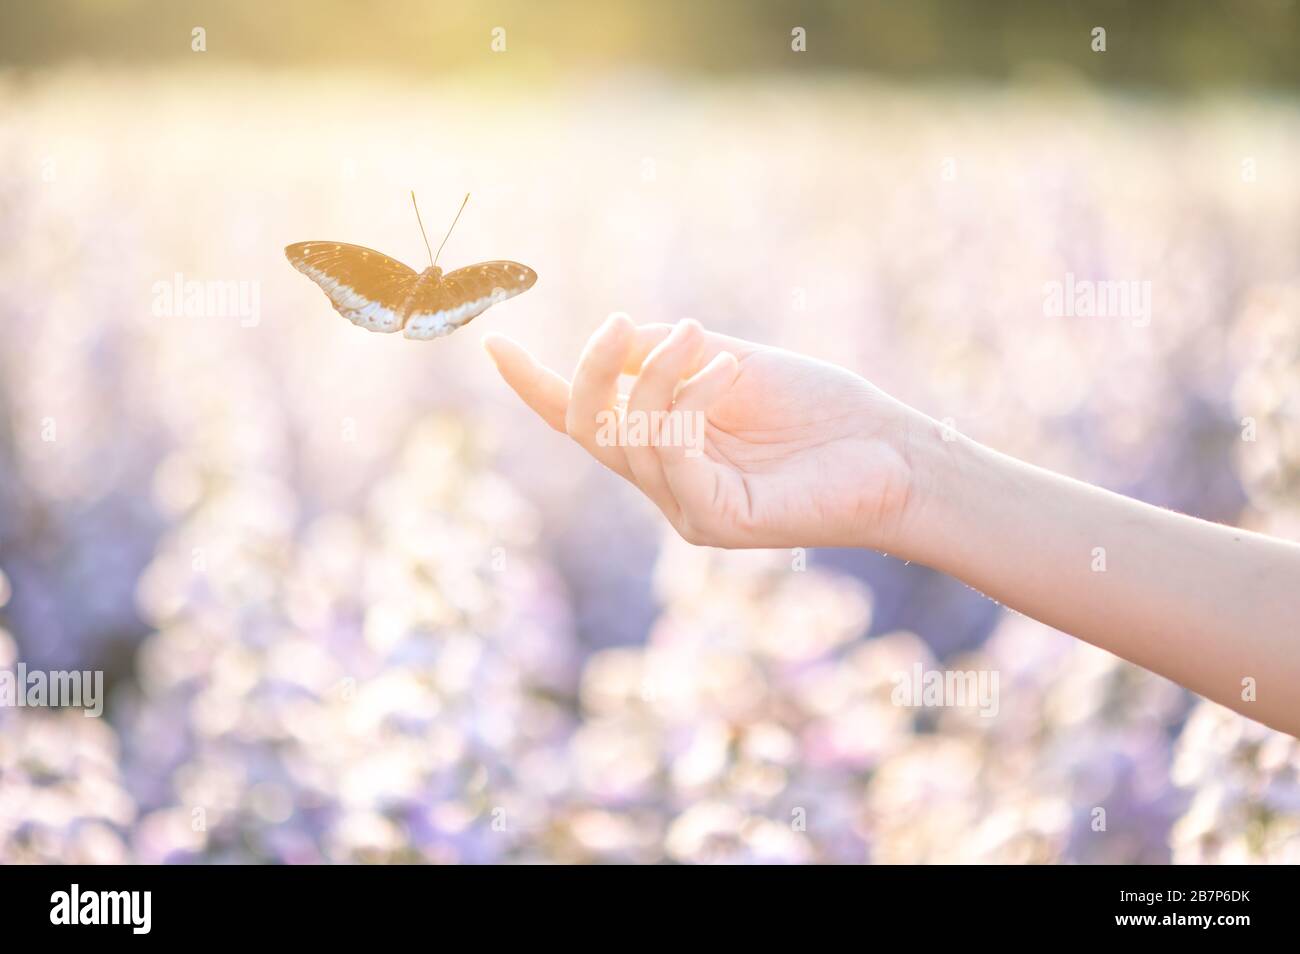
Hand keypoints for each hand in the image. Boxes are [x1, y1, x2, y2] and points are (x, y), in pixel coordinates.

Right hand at [483, 317, 932, 549]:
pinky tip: (725, 371)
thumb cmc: (818, 408)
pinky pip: (673, 454)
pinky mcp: (715, 520)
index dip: (538, 386)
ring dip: (657, 378)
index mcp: (666, 443)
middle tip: (615, 324)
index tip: (496, 346)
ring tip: (697, 338)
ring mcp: (687, 508)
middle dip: (588, 374)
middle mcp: (667, 482)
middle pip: (590, 430)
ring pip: (629, 438)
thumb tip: (613, 338)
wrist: (892, 451)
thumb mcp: (730, 363)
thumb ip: (667, 356)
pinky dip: (688, 403)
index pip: (586, 419)